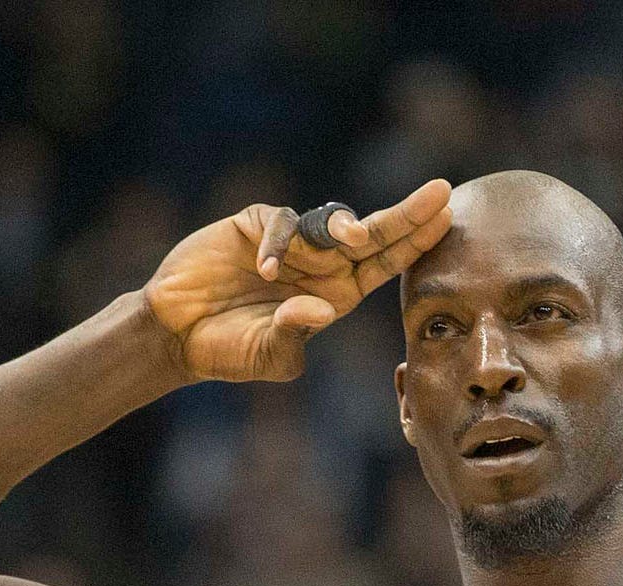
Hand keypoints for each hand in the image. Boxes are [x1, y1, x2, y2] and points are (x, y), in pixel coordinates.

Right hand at [141, 180, 452, 383]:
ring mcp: (290, 243)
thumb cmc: (228, 350)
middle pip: (372, 233)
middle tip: (440, 192)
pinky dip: (277, 243)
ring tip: (353, 237)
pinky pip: (278, 222)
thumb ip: (294, 335)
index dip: (415, 242)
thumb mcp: (269, 355)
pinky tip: (263, 269)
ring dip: (345, 226)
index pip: (384, 264)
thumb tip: (321, 308)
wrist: (176, 334)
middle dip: (406, 214)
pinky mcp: (255, 227)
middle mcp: (320, 265)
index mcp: (336, 295)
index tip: (446, 218)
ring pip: (329, 221)